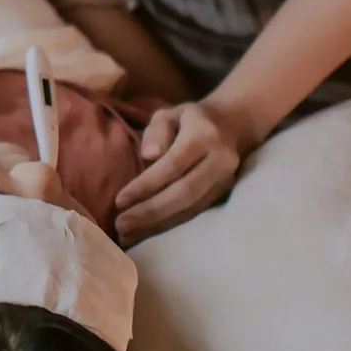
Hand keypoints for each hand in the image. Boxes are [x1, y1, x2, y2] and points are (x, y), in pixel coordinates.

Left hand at [111, 99, 252, 242]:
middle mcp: (220, 160)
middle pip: (185, 192)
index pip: (174, 164)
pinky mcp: (224, 195)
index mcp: (204, 135)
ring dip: (158, 224)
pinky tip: (147, 232)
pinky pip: (195, 213)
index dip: (147, 185)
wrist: (231, 127)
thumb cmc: (189, 121)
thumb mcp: (168, 114)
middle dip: (151, 212)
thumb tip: (149, 156)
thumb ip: (157, 131)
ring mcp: (226, 180)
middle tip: (120, 226)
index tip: (119, 201)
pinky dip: (170, 224)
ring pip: (192, 208)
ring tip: (128, 235)